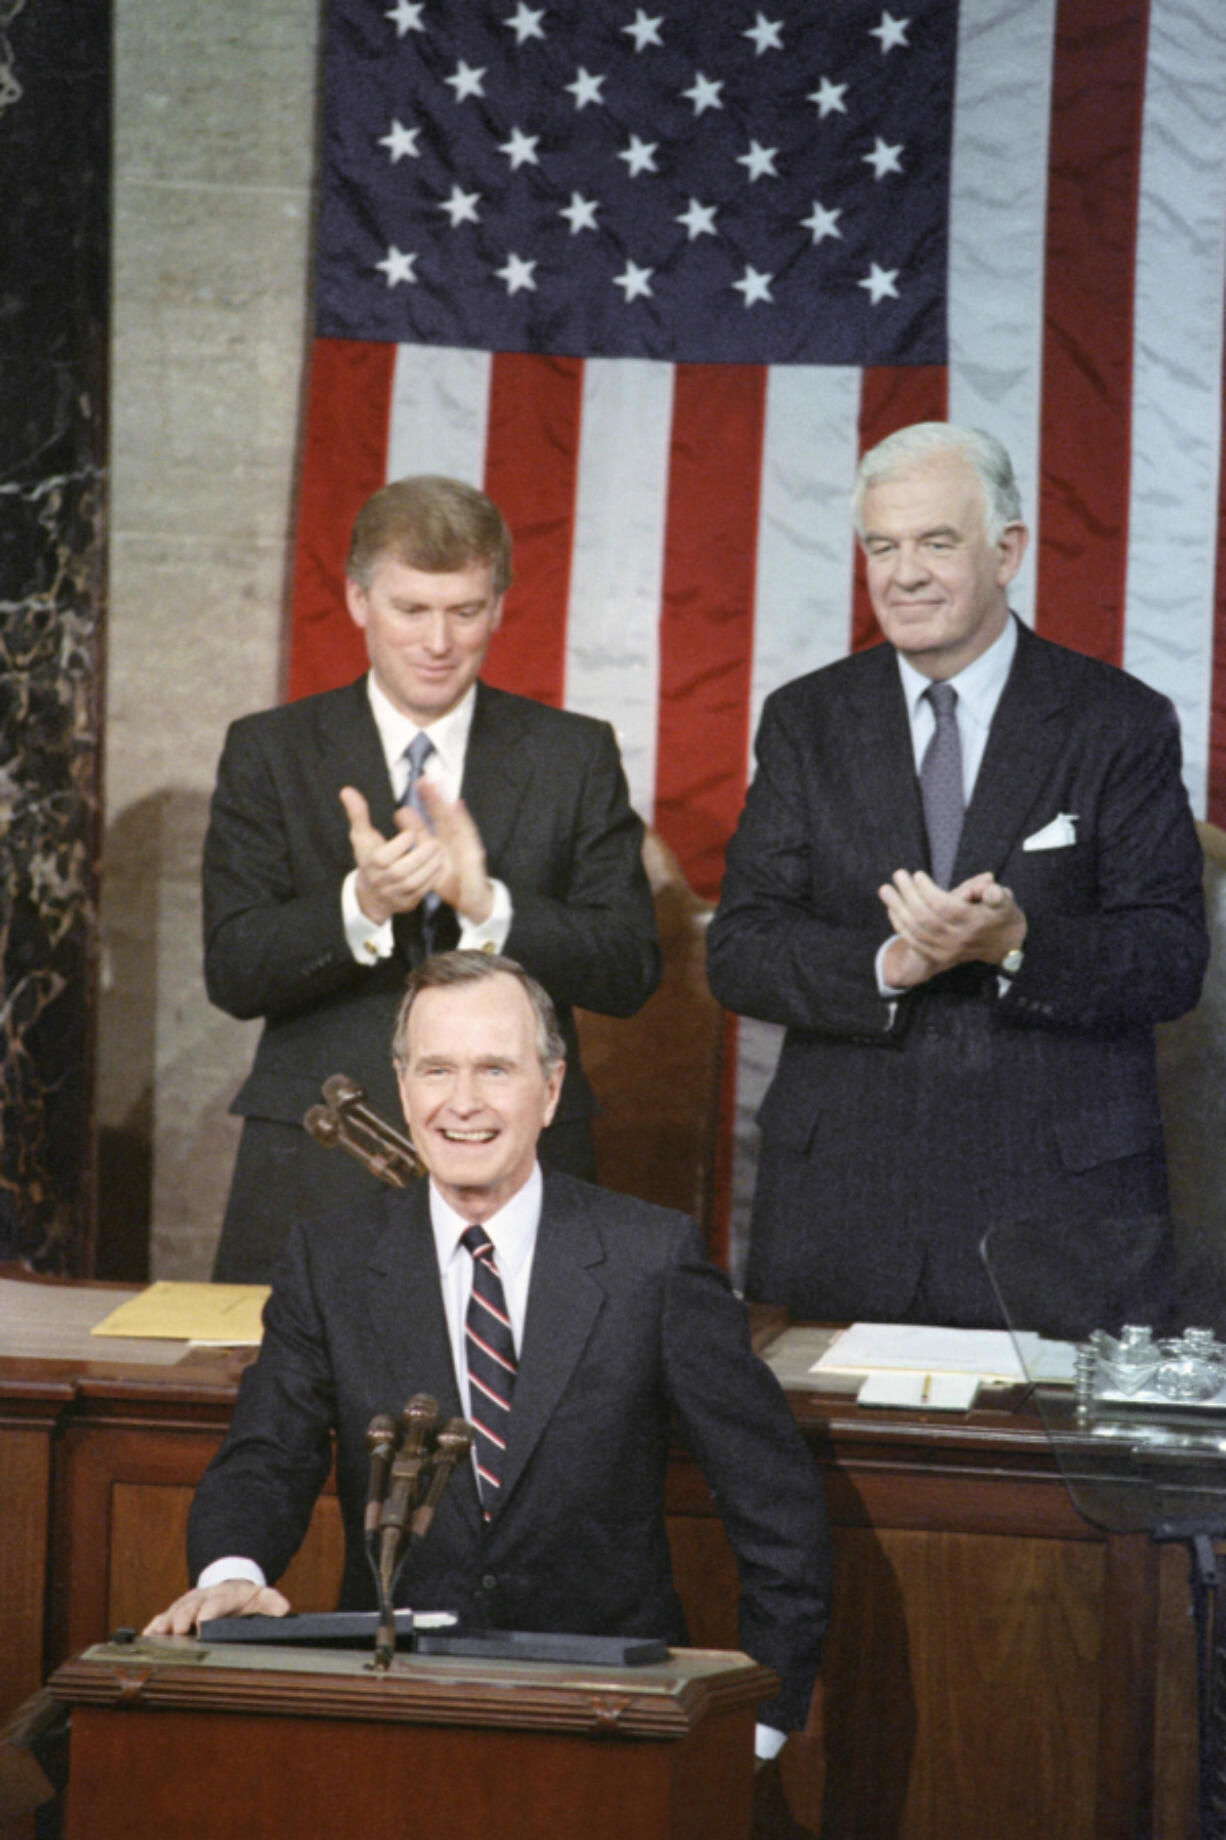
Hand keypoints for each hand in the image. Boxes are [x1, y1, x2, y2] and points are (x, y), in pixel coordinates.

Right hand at [141, 1578, 289, 1636]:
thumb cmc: (244, 1599)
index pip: (215, 1603)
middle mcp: (200, 1598)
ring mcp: (185, 1605)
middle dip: (182, 1618)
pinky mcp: (174, 1613)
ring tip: (157, 1636)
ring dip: (164, 1623)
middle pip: (189, 1607)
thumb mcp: (260, 1597)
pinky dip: (152, 1627)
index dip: (208, 1613)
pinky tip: (145, 1638)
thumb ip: (271, 1602)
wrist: (228, 1587)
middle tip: (178, 1631)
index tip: (202, 1624)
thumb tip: (284, 1609)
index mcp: (222, 1595)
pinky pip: (161, 1618)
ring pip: (172, 1612)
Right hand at [340, 787, 446, 924]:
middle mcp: (381, 881)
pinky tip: (439, 866)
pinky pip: (421, 893)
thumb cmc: (368, 859)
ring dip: (429, 867)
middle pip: (400, 872)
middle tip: (434, 843)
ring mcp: (393, 894)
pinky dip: (432, 880)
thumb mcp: (362, 837)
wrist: (370, 895)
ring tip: (439, 852)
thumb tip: (347, 791)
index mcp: (370, 863)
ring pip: (413, 883)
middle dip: (420, 856)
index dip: (400, 844)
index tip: (412, 832)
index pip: (384, 857)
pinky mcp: (406, 903)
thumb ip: (358, 814)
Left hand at [416, 779, 494, 923]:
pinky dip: (463, 820)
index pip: (433, 818)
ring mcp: (464, 844)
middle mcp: (453, 840)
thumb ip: (418, 843)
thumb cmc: (451, 882)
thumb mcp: (428, 865)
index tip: (418, 783)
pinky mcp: (473, 853)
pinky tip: (457, 806)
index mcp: (441, 842)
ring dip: (446, 803)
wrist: (472, 900)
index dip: (427, 801)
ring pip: (454, 820)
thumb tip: (402, 819)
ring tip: (438, 786)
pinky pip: (467, 835)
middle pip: (442, 814)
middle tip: (424, 779)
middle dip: (434, 797)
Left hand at [878, 869, 1025, 985]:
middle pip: (926, 918)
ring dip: (898, 909)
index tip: (917, 874)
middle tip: (898, 874)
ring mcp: (946, 951)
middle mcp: (958, 939)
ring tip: (886, 889)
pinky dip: (900, 925)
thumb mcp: (1006, 900)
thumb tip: (988, 885)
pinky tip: (891, 909)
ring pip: (916, 931)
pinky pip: (913, 941)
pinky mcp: (937, 957)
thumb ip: (997, 893)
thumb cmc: (1001, 914)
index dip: (928, 891)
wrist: (1002, 946)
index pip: (945, 907)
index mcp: (974, 923)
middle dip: (908, 895)